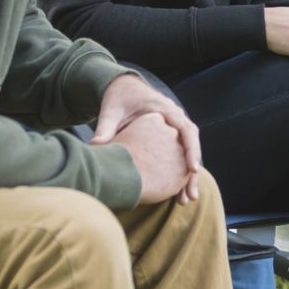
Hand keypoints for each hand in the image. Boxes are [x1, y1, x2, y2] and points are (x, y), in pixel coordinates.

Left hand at [92, 72, 201, 200]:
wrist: (123, 88)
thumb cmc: (117, 99)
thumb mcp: (110, 112)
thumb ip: (105, 128)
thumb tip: (95, 145)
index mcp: (165, 109)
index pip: (187, 130)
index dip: (191, 150)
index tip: (192, 170)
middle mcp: (176, 117)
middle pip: (193, 145)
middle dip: (193, 171)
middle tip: (190, 195)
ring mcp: (175, 126)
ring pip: (189, 152)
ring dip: (189, 176)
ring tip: (185, 200)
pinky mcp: (171, 135)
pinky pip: (181, 154)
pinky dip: (180, 172)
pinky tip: (177, 192)